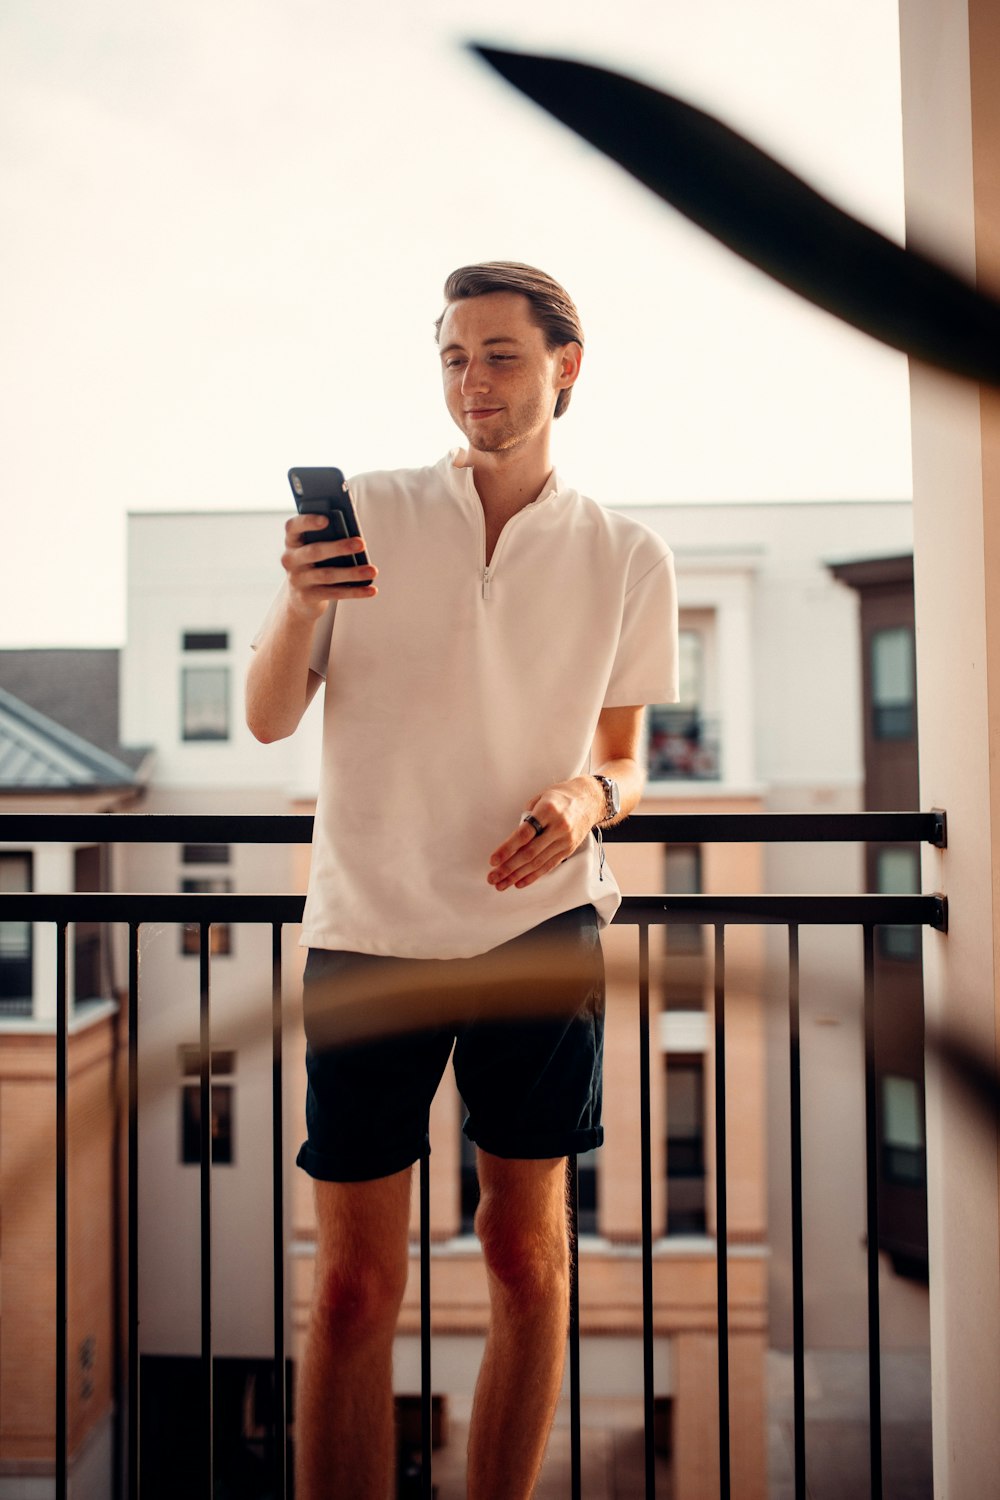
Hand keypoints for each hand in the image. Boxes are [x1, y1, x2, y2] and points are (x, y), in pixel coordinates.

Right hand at [281, 514, 377, 619]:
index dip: (308, 521)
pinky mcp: (307, 597)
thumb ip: (327, 538)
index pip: (293, 527)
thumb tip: (355, 537)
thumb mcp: (314, 548)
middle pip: (314, 551)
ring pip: (327, 575)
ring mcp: (297, 580)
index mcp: (292, 541)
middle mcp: (291, 560)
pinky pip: (334, 593)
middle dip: (339, 547)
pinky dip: (355, 591)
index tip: (326, 519)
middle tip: (361, 544)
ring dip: (352, 573)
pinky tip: (371, 589)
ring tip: (372, 570)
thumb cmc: (314, 564)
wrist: (300, 598)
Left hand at [487, 777, 605, 891]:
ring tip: (502, 884)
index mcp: (548, 810)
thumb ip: (527, 818)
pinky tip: (520, 882)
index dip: (507, 849)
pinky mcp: (569, 850)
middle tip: (492, 877)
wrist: (590, 800)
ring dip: (517, 876)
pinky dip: (533, 876)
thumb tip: (513, 840)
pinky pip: (549, 866)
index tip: (494, 860)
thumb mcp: (540, 798)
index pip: (524, 834)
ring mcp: (565, 840)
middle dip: (508, 868)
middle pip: (530, 853)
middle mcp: (558, 827)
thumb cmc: (560, 797)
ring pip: (538, 863)